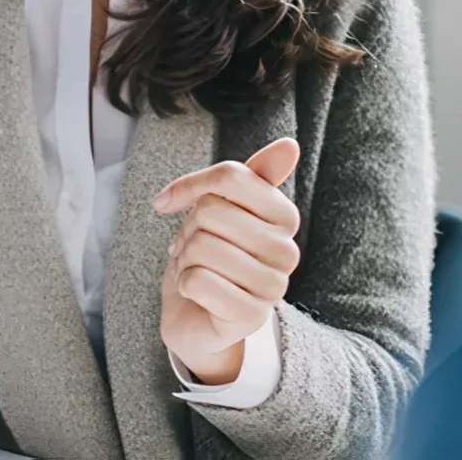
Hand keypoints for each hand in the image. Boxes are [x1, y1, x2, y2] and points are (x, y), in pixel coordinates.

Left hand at [155, 139, 300, 385]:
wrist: (196, 314)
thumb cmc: (210, 254)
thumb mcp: (223, 209)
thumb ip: (249, 177)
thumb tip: (290, 144)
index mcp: (283, 217)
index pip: (231, 175)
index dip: (191, 185)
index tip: (171, 200)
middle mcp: (287, 251)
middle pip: (211, 211)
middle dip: (188, 229)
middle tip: (193, 247)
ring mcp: (273, 287)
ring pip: (202, 246)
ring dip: (185, 258)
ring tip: (196, 268)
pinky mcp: (250, 317)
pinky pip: (199, 280)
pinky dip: (184, 283)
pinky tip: (196, 291)